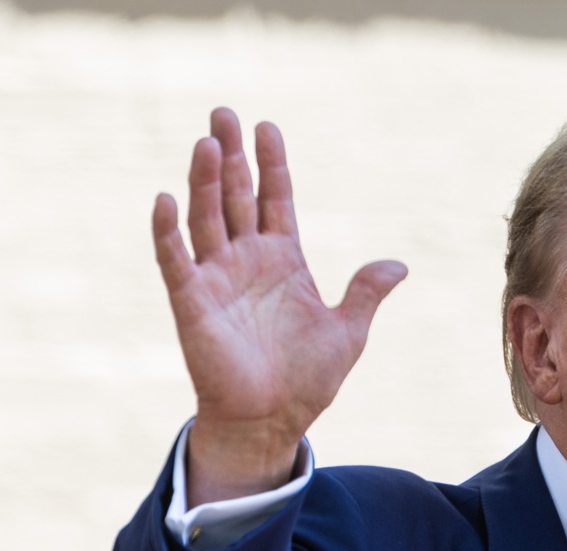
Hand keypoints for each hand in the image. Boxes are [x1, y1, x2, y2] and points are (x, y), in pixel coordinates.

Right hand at [153, 107, 405, 505]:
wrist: (272, 422)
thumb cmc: (307, 380)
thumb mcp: (347, 332)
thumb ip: (366, 293)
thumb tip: (399, 264)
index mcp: (284, 262)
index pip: (275, 200)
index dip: (272, 165)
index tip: (268, 127)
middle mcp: (247, 262)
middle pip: (236, 196)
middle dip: (232, 156)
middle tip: (224, 112)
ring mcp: (217, 279)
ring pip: (207, 217)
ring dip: (205, 180)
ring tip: (209, 141)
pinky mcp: (193, 303)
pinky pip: (175, 260)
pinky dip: (168, 230)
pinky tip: (167, 197)